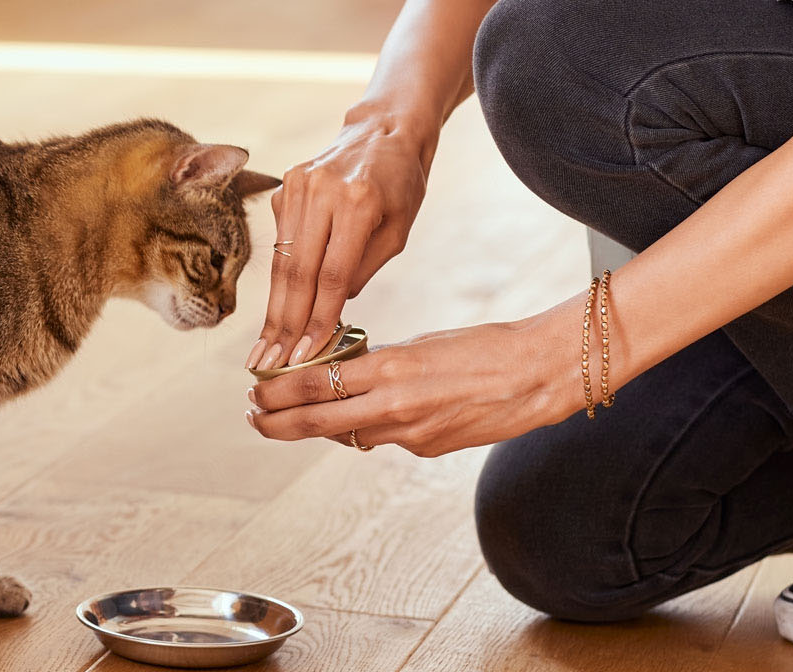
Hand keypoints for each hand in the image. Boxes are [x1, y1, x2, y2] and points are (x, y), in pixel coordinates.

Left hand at [243, 304, 584, 456]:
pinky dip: (363, 428)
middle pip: (314, 422)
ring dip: (318, 426)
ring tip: (292, 418)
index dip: (276, 393)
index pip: (312, 384)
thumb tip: (343, 373)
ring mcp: (410, 434)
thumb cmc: (485, 347)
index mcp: (390, 370)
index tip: (255, 392)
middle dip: (277, 423)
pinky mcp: (427, 449)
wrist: (540, 375)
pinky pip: (380, 440)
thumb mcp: (422, 344)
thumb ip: (380, 362)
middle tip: (253, 418)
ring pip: (346, 434)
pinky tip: (359, 417)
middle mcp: (394, 408)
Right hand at [248, 106, 435, 369]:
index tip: (304, 357)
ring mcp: (297, 187)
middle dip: (284, 325)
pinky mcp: (284, 188)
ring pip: (282, 262)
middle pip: (297, 272)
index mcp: (358, 203)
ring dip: (273, 310)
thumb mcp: (396, 232)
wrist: (383, 131)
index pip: (332, 276)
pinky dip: (280, 282)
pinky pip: (281, 244)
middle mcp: (321, 192)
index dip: (317, 320)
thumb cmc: (400, 187)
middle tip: (270, 365)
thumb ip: (361, 270)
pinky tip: (275, 314)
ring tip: (264, 349)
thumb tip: (326, 314)